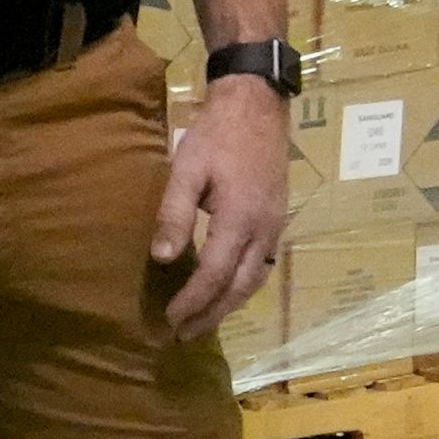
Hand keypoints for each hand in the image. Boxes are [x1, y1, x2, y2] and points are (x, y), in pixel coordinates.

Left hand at [154, 75, 289, 338]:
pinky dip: (243, 285)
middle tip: (185, 334)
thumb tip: (161, 260)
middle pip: (239, 288)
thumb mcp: (187, 168)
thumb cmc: (216, 134)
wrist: (258, 104)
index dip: (192, 302)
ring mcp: (275, 226)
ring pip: (255, 280)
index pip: (214, 275)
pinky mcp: (277, 219)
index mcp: (239, 219)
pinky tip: (227, 289)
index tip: (170, 319)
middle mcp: (263, 230)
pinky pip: (262, 265)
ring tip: (204, 320)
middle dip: (212, 314)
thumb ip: (173, 214)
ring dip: (229, 305)